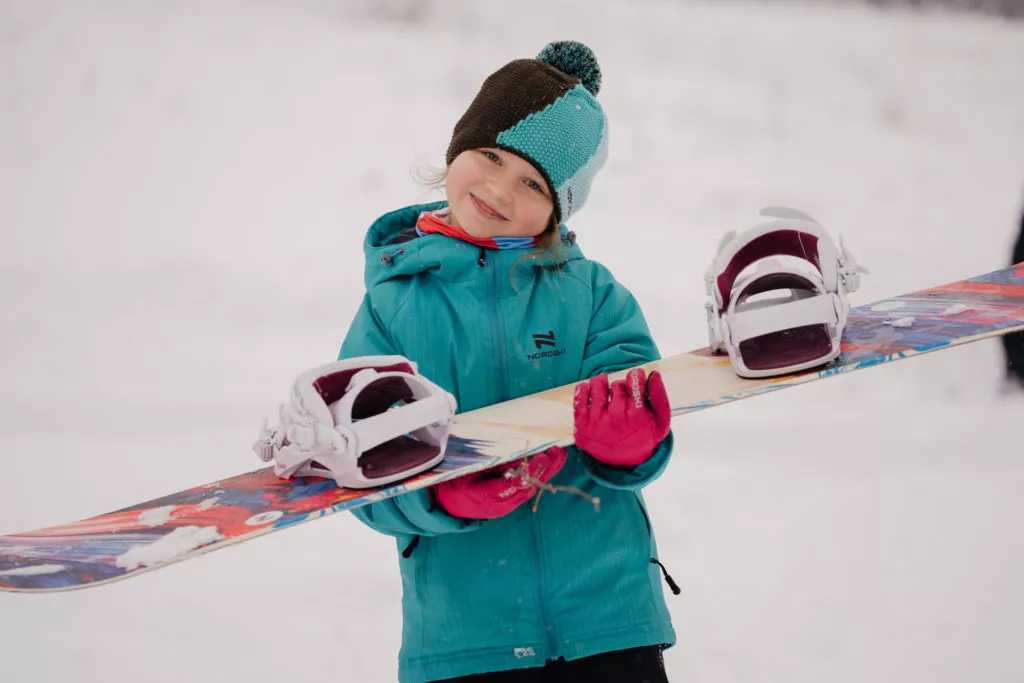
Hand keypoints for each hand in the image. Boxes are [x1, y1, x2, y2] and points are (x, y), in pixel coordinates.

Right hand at [433, 446, 566, 519]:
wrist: (444, 504)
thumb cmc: (452, 486)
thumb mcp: (465, 474)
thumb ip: (489, 468)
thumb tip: (512, 458)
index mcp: (490, 497)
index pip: (517, 483)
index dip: (532, 470)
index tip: (544, 456)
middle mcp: (502, 504)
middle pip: (529, 485)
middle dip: (546, 469)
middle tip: (558, 452)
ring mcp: (505, 505)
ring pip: (530, 487)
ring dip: (545, 471)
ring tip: (557, 454)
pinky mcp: (507, 502)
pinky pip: (525, 488)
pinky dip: (536, 476)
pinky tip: (545, 463)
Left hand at [574, 368, 670, 466]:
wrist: (624, 462)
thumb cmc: (643, 438)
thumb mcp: (661, 423)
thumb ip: (660, 398)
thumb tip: (654, 375)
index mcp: (637, 416)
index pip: (635, 385)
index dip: (635, 376)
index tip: (635, 375)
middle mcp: (616, 418)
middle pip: (617, 386)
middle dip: (620, 386)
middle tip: (621, 392)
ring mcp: (597, 422)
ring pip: (598, 388)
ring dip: (601, 384)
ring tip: (604, 387)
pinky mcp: (582, 425)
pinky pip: (579, 399)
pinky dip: (583, 390)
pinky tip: (589, 389)